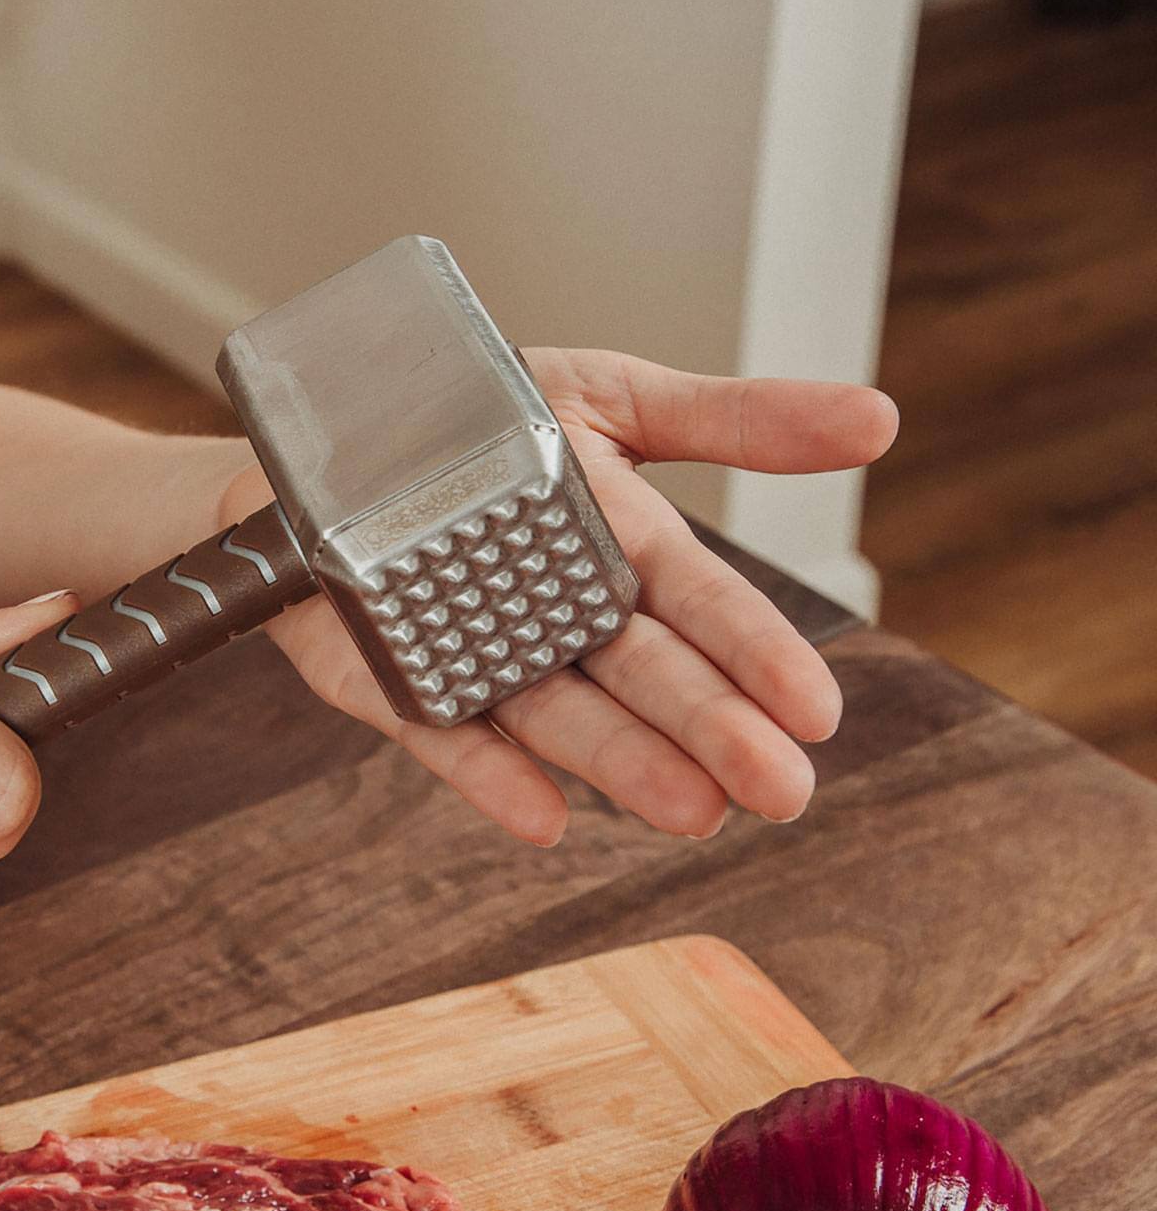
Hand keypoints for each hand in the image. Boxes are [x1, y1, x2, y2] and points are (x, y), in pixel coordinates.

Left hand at [224, 352, 897, 844]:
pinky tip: (541, 816)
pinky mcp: (402, 684)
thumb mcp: (607, 394)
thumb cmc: (475, 418)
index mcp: (621, 546)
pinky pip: (445, 733)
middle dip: (710, 728)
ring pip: (560, 714)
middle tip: (780, 789)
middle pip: (644, 674)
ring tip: (691, 812)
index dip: (756, 653)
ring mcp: (483, 654)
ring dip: (622, 762)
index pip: (700, 603)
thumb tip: (883, 421)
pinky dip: (487, 775)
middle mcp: (562, 614)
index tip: (816, 711)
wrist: (326, 443)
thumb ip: (733, 418)